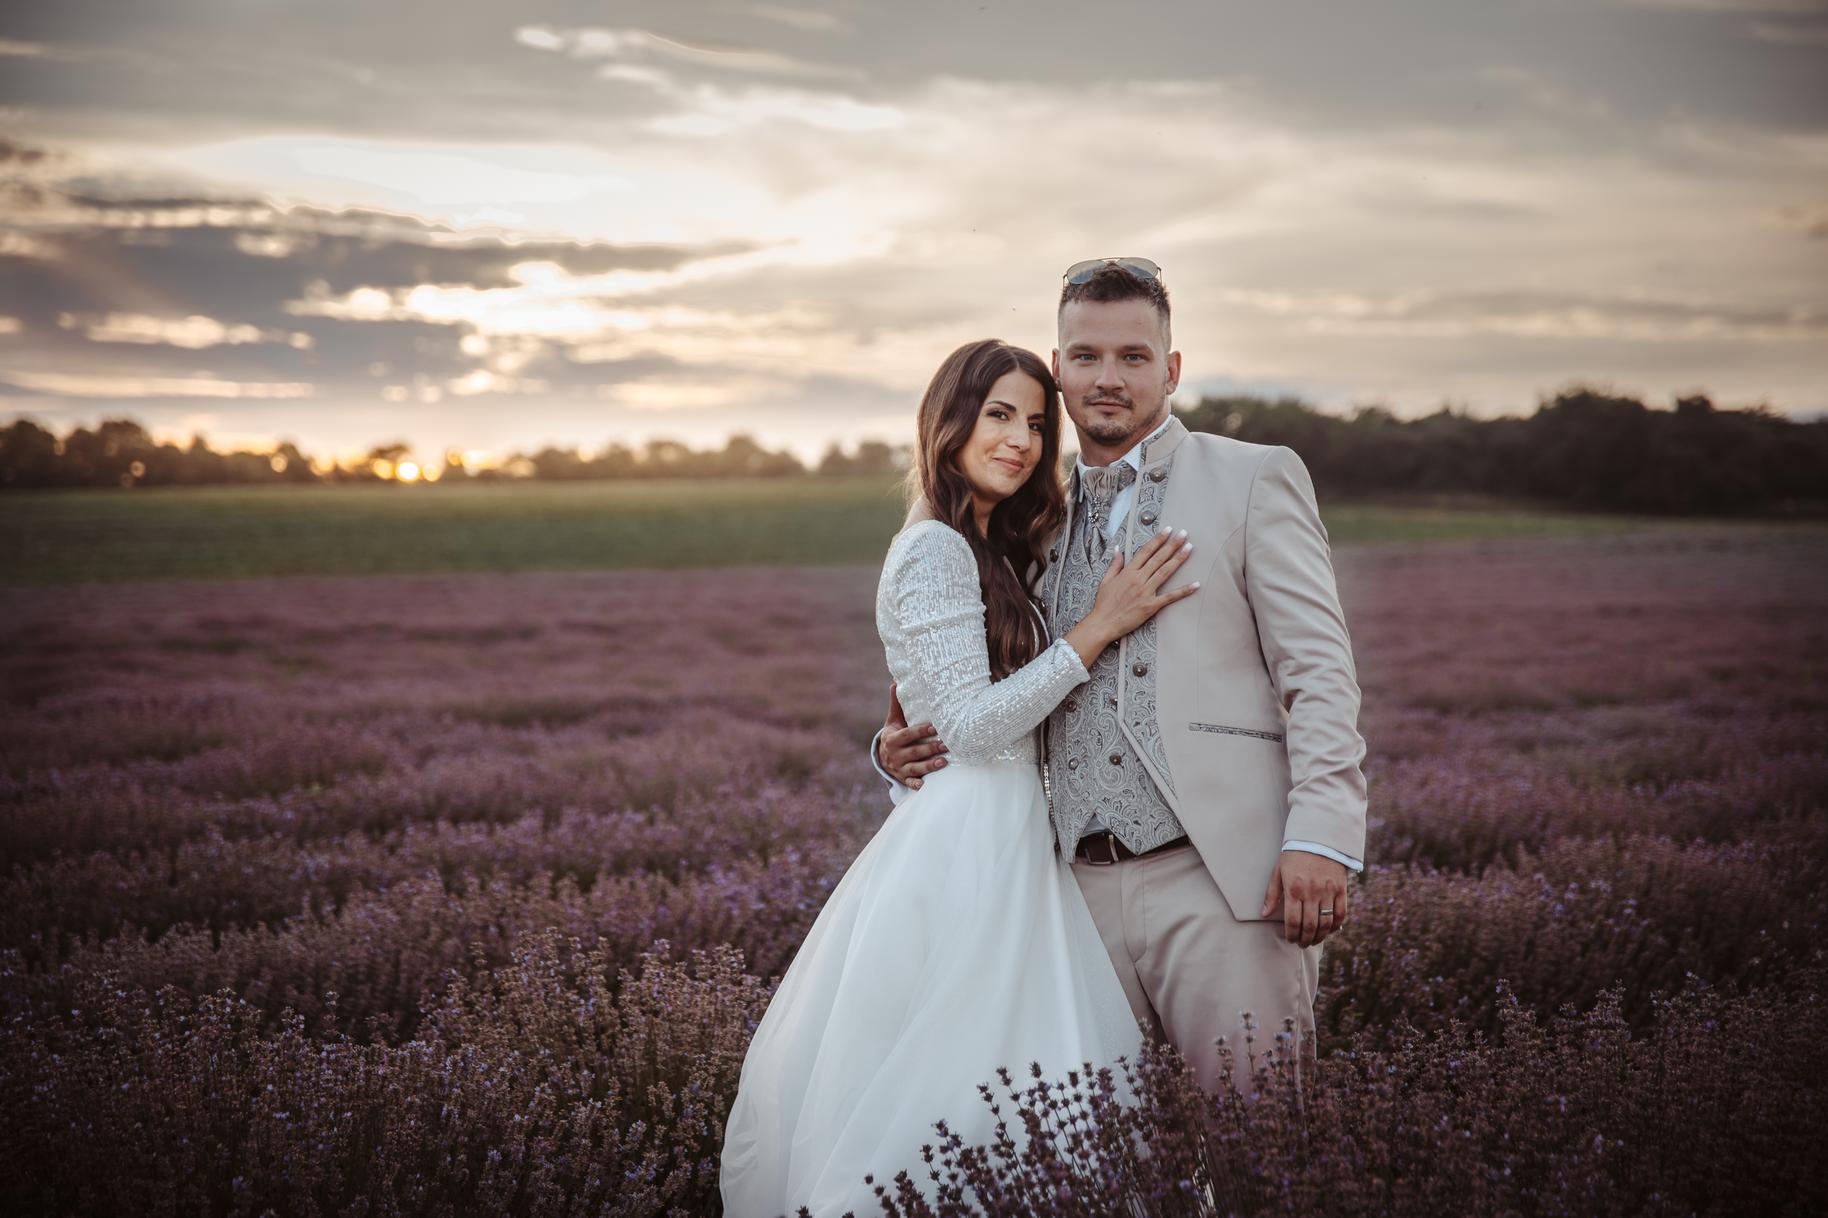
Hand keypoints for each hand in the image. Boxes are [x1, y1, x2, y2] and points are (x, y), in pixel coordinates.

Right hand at [879, 682, 947, 789]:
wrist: (883, 756)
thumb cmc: (895, 733)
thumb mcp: (893, 720)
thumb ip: (897, 704)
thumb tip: (896, 680)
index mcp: (891, 739)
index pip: (907, 735)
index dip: (920, 731)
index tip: (934, 727)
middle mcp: (894, 755)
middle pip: (913, 752)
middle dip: (930, 749)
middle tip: (947, 745)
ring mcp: (898, 768)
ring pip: (914, 768)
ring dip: (928, 766)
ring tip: (944, 762)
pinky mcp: (903, 779)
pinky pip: (910, 783)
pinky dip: (916, 784)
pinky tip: (926, 785)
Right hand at [1065, 526, 1199, 667]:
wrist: (1103, 623)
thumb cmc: (1103, 604)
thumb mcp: (1106, 580)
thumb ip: (1115, 564)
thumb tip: (1119, 549)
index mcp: (1128, 572)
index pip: (1146, 551)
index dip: (1158, 539)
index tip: (1168, 530)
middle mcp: (1138, 579)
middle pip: (1158, 558)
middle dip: (1172, 544)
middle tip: (1184, 533)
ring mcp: (1146, 592)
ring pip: (1165, 572)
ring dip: (1178, 559)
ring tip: (1189, 548)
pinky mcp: (1151, 606)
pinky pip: (1170, 597)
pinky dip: (1184, 590)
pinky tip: (1195, 584)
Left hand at [1260, 851, 1349, 946]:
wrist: (1318, 837)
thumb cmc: (1294, 855)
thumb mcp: (1278, 871)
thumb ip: (1272, 894)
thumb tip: (1264, 914)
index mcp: (1293, 889)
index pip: (1293, 921)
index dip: (1292, 935)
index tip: (1291, 940)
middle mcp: (1311, 892)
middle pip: (1310, 926)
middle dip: (1305, 940)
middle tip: (1302, 944)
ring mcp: (1328, 891)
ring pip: (1326, 923)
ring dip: (1320, 936)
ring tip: (1314, 940)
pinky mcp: (1341, 889)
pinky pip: (1341, 913)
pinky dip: (1336, 925)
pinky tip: (1330, 930)